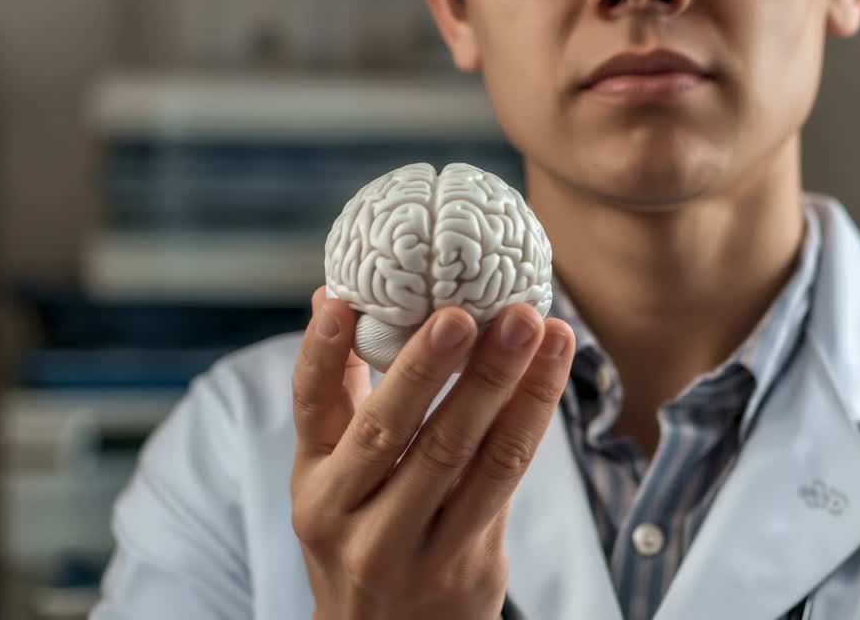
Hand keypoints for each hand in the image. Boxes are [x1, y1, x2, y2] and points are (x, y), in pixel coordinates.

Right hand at [289, 287, 574, 619]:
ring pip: (460, 451)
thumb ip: (342, 401)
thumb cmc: (365, 536)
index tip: (342, 300)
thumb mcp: (334, 482)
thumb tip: (337, 300)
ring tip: (537, 327)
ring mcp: (406, 544)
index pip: (310, 408)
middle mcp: (347, 516)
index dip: (322, 352)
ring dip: (504, 381)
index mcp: (314, 483)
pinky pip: (504, 477)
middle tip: (469, 310)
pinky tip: (549, 373)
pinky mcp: (464, 559)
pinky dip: (529, 417)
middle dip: (432, 364)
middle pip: (390, 429)